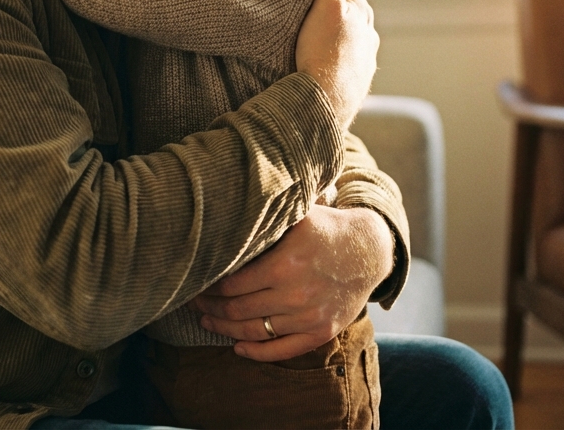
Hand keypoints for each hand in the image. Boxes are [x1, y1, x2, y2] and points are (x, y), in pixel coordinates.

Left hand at [190, 205, 393, 360]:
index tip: (195, 283)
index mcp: (284, 263)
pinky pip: (282, 350)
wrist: (369, 251)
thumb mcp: (297, 213)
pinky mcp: (321, 332)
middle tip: (194, 303)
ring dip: (226, 329)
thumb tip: (226, 211)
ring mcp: (309, 317)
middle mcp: (296, 294)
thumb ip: (265, 218)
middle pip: (239, 309)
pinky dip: (256, 353)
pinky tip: (237, 347)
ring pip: (256, 331)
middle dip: (210, 308)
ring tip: (208, 321)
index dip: (209, 287)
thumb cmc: (325, 227)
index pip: (232, 283)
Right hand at [295, 0, 377, 128]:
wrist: (324, 101)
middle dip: (335, 8)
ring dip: (336, 34)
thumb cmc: (322, 51)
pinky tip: (322, 60)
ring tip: (314, 35)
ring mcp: (365, 61)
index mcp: (363, 14)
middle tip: (309, 6)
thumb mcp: (327, 5)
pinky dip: (335, 57)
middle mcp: (369, 36)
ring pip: (350, 38)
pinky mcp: (356, 82)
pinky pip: (345, 62)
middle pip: (351, 13)